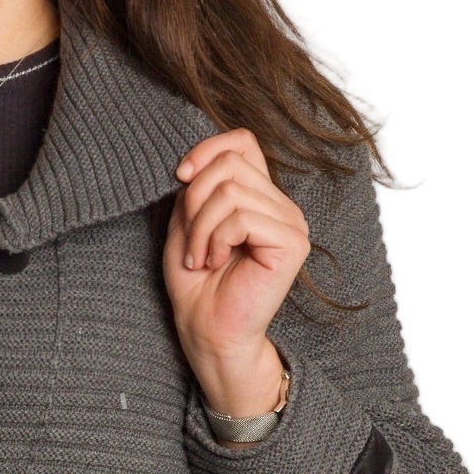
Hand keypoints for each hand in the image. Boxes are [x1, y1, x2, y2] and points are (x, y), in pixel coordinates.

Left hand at [162, 128, 311, 415]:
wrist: (207, 330)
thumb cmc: (196, 284)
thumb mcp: (186, 223)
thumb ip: (196, 187)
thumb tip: (196, 164)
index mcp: (260, 196)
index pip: (242, 142)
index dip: (207, 150)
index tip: (181, 178)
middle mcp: (281, 205)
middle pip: (230, 164)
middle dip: (195, 201)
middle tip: (192, 243)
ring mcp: (291, 223)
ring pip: (231, 191)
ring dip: (201, 228)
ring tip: (202, 258)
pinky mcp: (292, 243)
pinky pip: (242, 217)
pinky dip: (215, 240)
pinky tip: (216, 264)